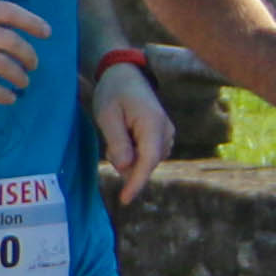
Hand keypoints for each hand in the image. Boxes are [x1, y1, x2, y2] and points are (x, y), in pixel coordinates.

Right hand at [0, 0, 47, 101]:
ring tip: (22, 83)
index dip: (32, 21)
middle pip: (9, 39)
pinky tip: (7, 98)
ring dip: (18, 76)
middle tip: (32, 65)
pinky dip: (1, 93)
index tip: (47, 33)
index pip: (6, 11)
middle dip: (28, 54)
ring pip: (0, 64)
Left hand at [93, 54, 172, 205]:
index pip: (148, 161)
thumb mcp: (107, 116)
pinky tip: (124, 136)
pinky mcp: (162, 138)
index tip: (125, 199)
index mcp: (153, 125)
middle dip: (125, 162)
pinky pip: (146, 155)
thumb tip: (124, 167)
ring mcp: (167, 135)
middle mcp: (166, 132)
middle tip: (111, 137)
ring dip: (128, 157)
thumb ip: (117, 142)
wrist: (125, 76)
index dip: (136, 182)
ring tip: (117, 132)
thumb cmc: (113, 94)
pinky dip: (132, 153)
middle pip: (145, 164)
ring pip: (145, 161)